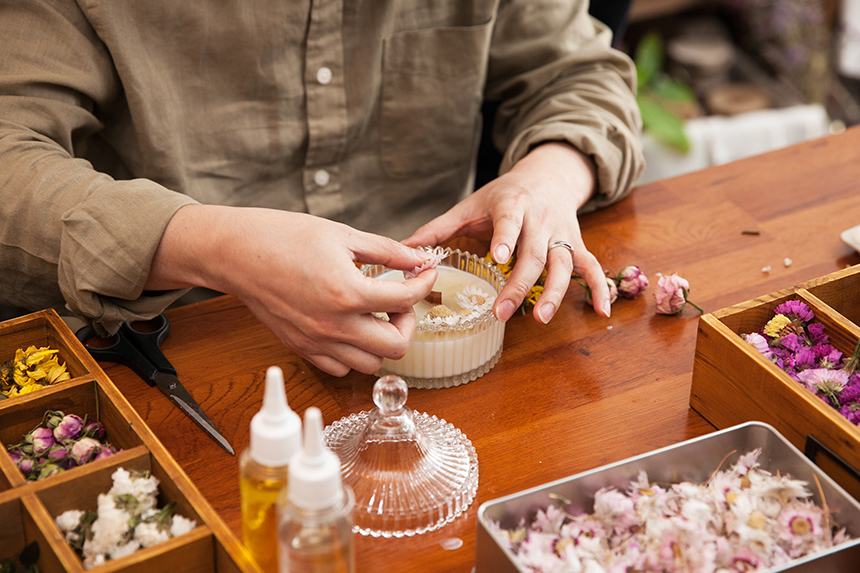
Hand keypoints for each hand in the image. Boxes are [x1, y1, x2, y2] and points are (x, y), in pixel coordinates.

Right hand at [147, 205, 436, 375]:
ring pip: (371, 364)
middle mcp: (334, 325)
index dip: (424, 284)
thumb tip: (419, 258)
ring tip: (375, 314)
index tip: (424, 274)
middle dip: (407, 322)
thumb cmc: (282, 236)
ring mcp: (317, 341)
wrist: (236, 252)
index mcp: (347, 292)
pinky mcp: (302, 347)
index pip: (406, 300)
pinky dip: (354, 353)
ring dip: (382, 342)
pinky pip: (340, 368)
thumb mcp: (342, 234)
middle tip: (400, 301)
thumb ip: (387, 250)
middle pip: (396, 347)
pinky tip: (351, 327)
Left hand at [404, 142, 610, 322]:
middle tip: (503, 311)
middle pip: (535, 253)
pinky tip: (601, 312)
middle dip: (521, 283)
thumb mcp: (470, 205)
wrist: (547, 176)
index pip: (511, 221)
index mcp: (512, 204)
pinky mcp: (577, 244)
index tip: (499, 258)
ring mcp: (562, 232)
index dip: (507, 238)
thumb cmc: (503, 195)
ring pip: (565, 263)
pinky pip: (591, 266)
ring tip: (543, 318)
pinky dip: (600, 288)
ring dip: (557, 291)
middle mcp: (541, 218)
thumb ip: (438, 229)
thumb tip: (404, 252)